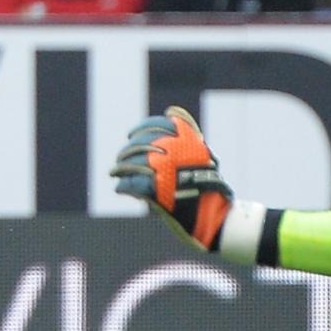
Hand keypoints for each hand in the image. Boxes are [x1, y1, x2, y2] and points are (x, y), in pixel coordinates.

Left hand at [110, 106, 234, 247]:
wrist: (215, 218)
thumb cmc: (209, 188)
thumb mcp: (204, 156)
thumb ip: (188, 135)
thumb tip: (171, 112)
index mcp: (188, 140)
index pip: (159, 125)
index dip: (142, 129)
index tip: (131, 134)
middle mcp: (175, 151)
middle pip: (141, 144)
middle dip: (127, 152)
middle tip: (120, 159)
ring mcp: (165, 170)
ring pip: (133, 163)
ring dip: (121, 168)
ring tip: (115, 173)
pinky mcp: (157, 190)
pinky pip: (132, 184)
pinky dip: (123, 186)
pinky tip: (120, 188)